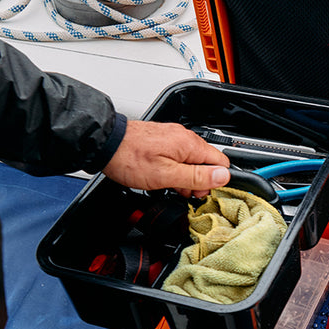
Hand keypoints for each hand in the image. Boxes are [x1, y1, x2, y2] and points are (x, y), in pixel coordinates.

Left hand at [102, 119, 230, 197]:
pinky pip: (178, 155)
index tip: (201, 191)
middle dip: (199, 180)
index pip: (221, 161)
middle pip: (207, 162)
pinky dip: (174, 168)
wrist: (105, 144)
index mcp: (190, 145)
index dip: (215, 180)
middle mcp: (184, 137)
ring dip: (185, 176)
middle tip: (183, 191)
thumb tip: (222, 177)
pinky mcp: (162, 139)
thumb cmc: (130, 158)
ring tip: (169, 185)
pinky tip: (162, 177)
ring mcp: (173, 137)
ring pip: (192, 160)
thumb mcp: (166, 175)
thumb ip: (197, 176)